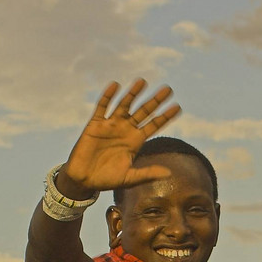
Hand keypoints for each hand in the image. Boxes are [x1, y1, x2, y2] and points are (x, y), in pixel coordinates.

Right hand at [59, 79, 181, 196]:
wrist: (84, 179)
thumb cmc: (107, 180)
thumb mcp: (130, 178)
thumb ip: (147, 174)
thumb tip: (169, 173)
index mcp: (135, 141)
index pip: (153, 125)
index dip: (165, 116)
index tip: (177, 106)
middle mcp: (125, 130)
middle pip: (143, 112)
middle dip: (155, 101)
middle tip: (168, 89)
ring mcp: (111, 125)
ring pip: (124, 105)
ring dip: (133, 94)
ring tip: (143, 82)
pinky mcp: (95, 124)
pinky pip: (102, 107)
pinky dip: (108, 96)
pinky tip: (115, 85)